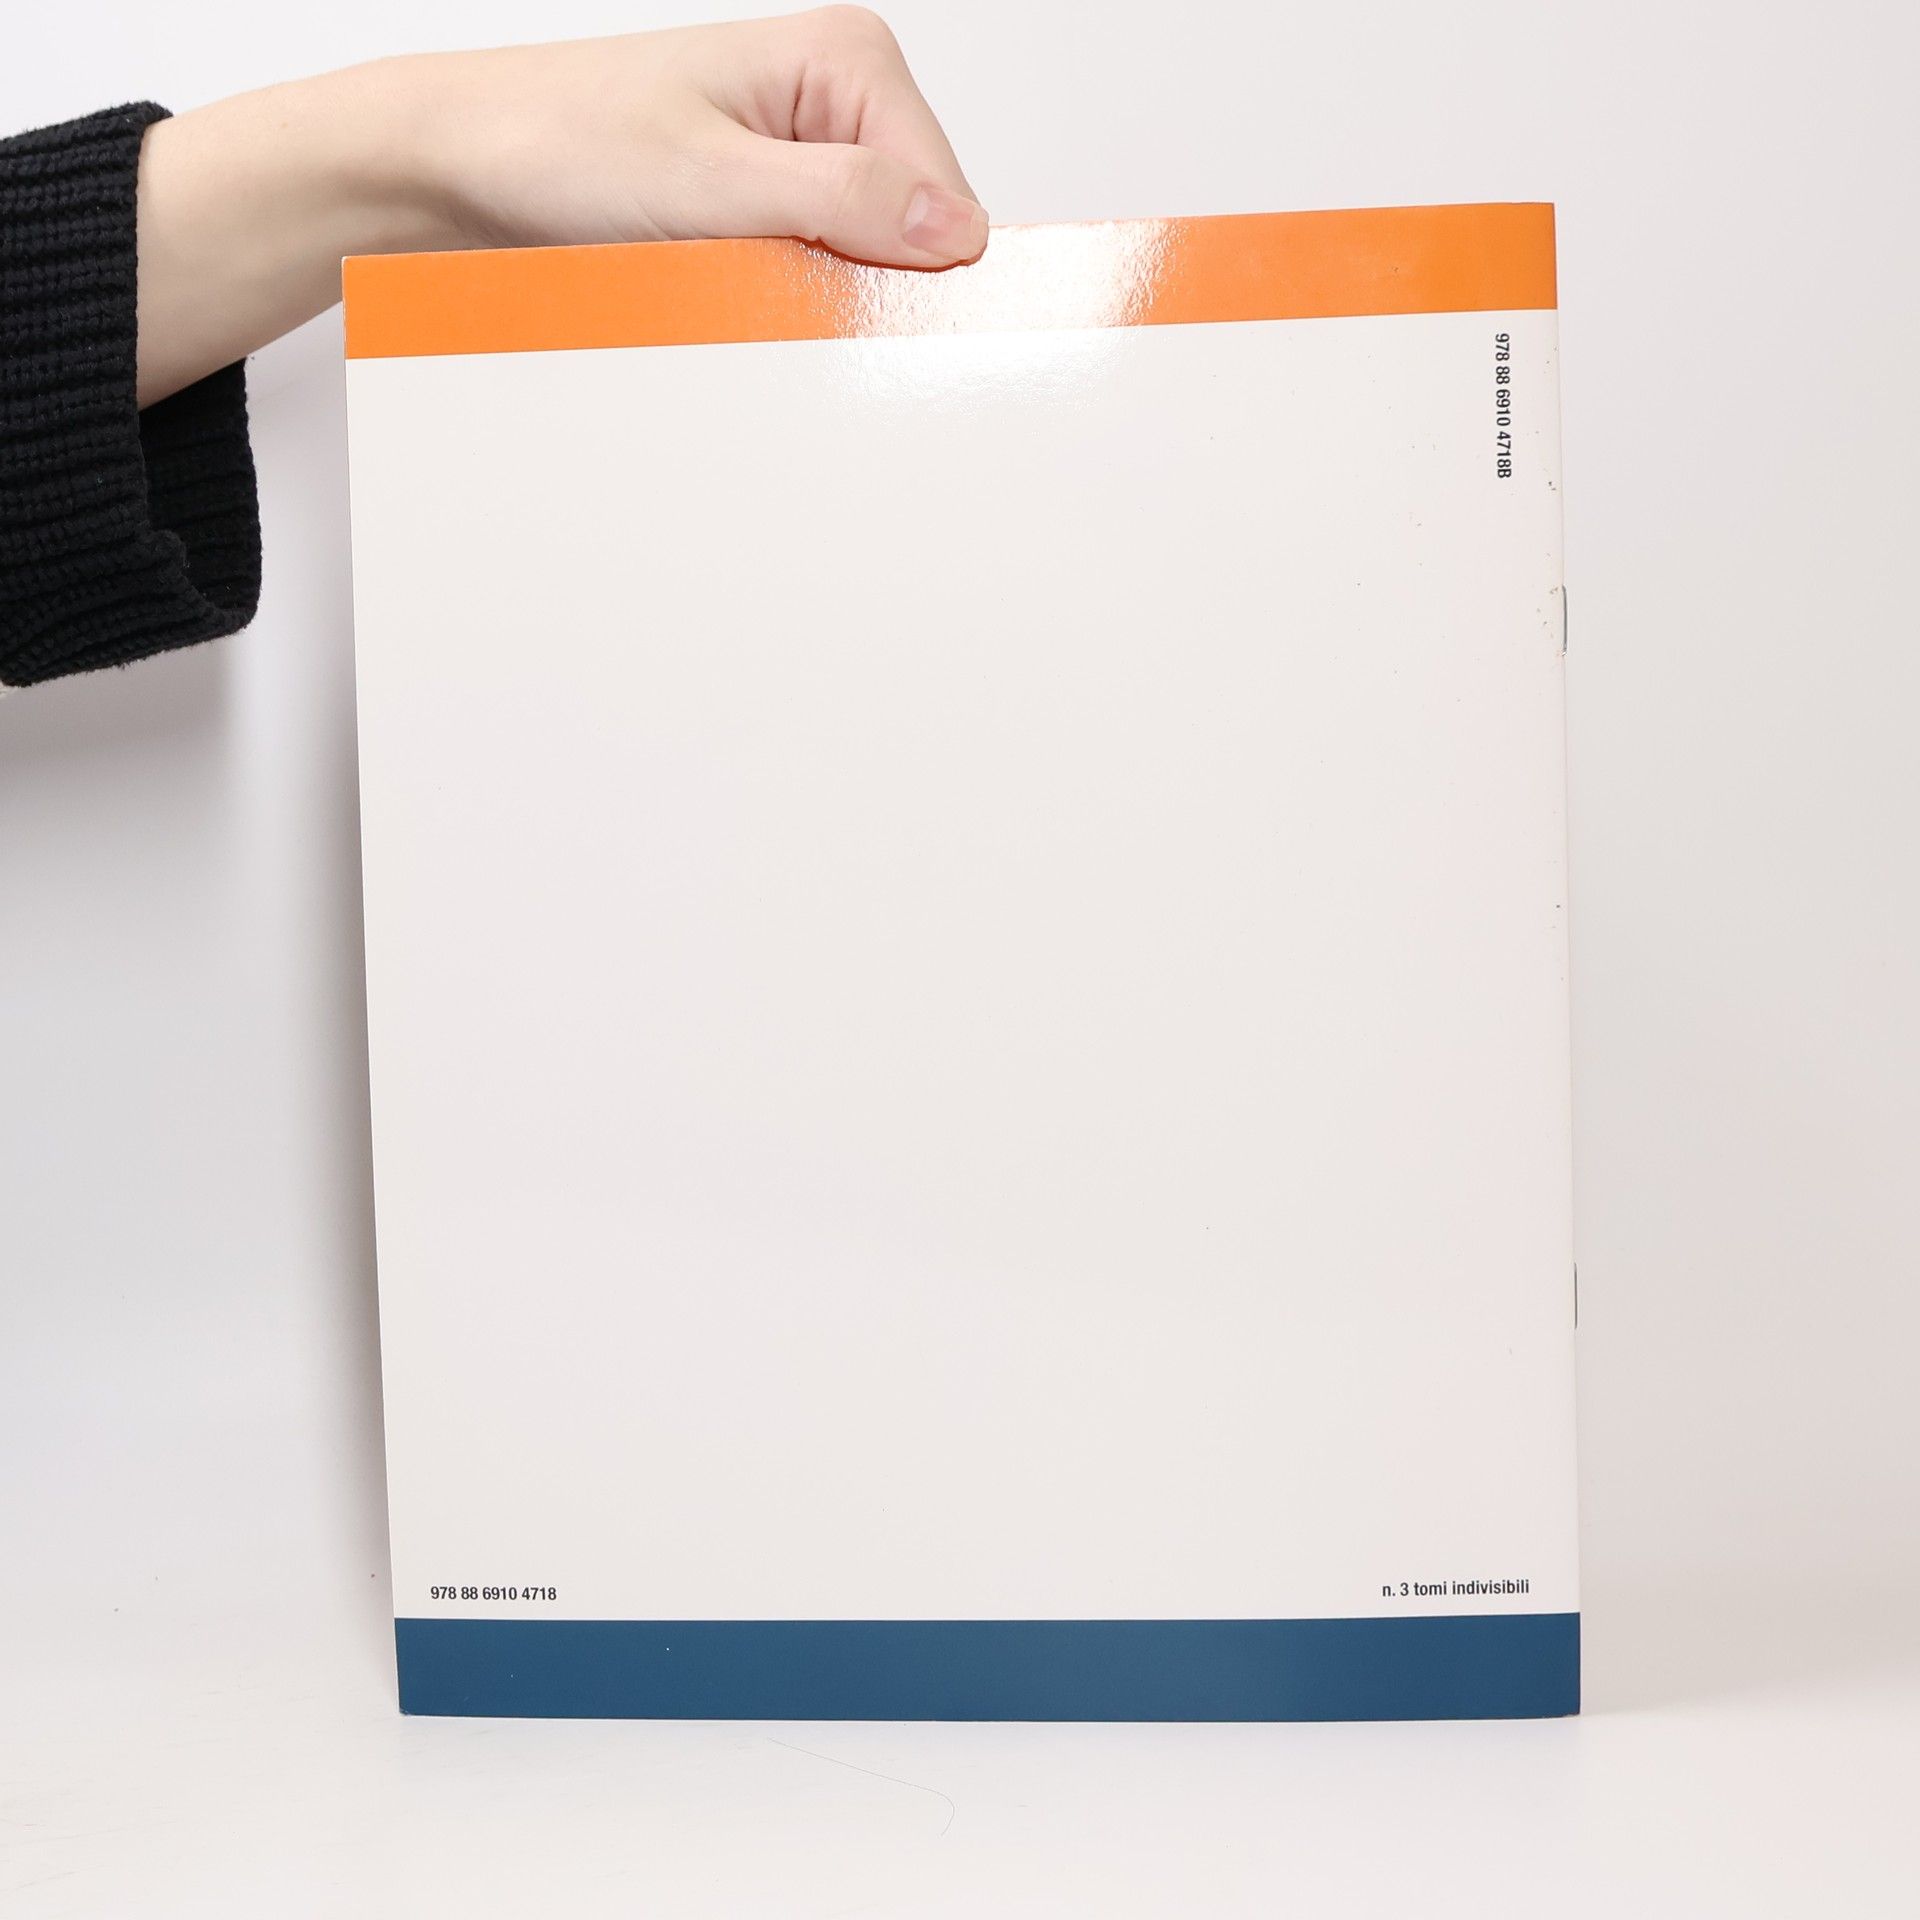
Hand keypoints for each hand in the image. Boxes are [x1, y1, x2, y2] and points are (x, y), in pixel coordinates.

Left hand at [422, 10, 984, 265]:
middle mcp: (838, 97)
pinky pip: (822, 272)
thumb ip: (844, 200)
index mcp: (848, 59)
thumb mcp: (713, 183)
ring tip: (732, 277)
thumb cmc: (563, 144)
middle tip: (766, 286)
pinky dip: (787, 300)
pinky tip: (731, 288)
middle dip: (858, 281)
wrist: (470, 163)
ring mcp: (807, 151)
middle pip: (916, 233)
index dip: (911, 268)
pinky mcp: (774, 199)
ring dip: (816, 296)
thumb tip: (954, 229)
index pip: (949, 198)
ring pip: (870, 261)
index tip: (845, 300)